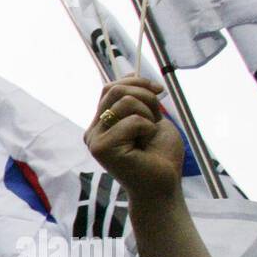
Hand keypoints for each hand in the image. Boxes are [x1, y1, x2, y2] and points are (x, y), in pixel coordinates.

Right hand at [84, 76, 184, 202]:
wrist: (163, 183)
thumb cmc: (159, 155)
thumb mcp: (150, 116)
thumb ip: (136, 98)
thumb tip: (130, 73)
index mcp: (102, 124)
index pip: (111, 87)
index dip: (136, 82)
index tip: (158, 92)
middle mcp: (93, 131)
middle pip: (115, 89)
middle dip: (146, 96)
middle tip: (156, 118)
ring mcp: (94, 140)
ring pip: (125, 102)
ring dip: (148, 115)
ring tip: (149, 135)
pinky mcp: (101, 149)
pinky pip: (131, 120)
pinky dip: (148, 128)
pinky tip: (145, 145)